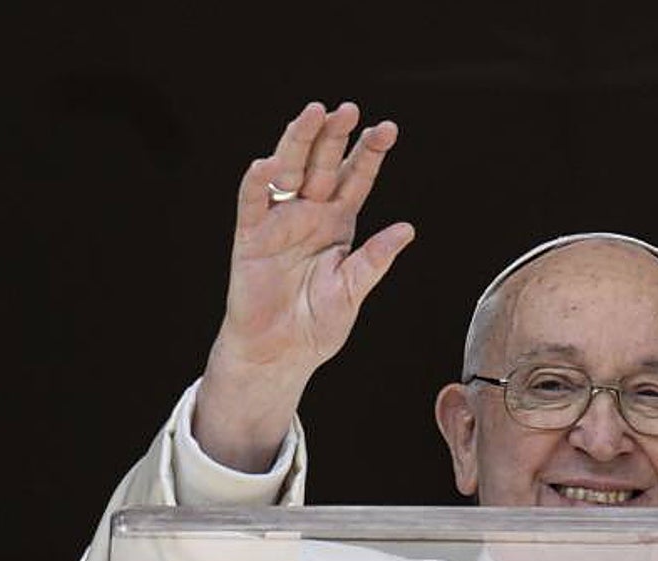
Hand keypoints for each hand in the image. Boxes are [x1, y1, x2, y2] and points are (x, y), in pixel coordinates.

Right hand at [195, 102, 414, 471]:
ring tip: (313, 114)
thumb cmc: (317, 324)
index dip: (369, 154)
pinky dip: (257, 183)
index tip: (388, 129)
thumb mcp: (353, 291)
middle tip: (349, 109)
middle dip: (335, 136)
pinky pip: (252, 204)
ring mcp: (279, 222)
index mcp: (338, 224)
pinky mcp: (250, 238)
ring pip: (288, 172)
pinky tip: (267, 164)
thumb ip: (374, 260)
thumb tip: (407, 230)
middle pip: (322, 165)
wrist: (280, 354)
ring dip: (299, 142)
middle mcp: (309, 215)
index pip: (355, 179)